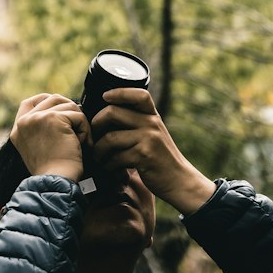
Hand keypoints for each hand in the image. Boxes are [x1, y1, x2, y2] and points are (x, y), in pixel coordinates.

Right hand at [10, 93, 88, 181]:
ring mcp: (38, 118)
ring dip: (79, 122)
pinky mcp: (54, 118)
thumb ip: (41, 130)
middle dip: (70, 111)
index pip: (30, 102)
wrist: (55, 182)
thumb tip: (63, 111)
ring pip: (68, 105)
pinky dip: (85, 129)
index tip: (63, 112)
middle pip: (53, 99)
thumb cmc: (53, 172)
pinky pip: (78, 115)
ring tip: (81, 141)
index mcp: (18, 129)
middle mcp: (25, 122)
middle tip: (78, 128)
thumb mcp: (38, 149)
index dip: (48, 101)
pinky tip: (83, 144)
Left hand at [91, 89, 215, 213]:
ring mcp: (149, 139)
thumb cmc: (160, 159)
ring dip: (99, 150)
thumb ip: (138, 123)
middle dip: (96, 124)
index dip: (119, 92)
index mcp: (153, 116)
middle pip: (112, 112)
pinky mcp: (144, 155)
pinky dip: (109, 165)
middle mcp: (151, 123)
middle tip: (93, 137)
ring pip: (110, 138)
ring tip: (99, 158)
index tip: (105, 96)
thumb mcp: (154, 134)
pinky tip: (111, 169)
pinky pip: (116, 157)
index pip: (138, 95)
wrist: (179, 180)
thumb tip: (107, 116)